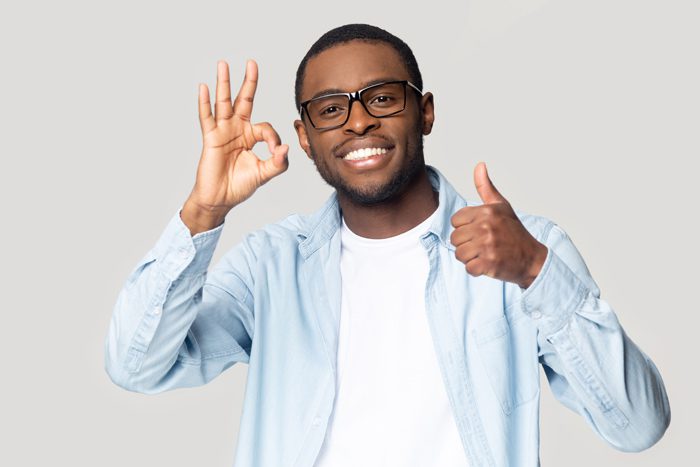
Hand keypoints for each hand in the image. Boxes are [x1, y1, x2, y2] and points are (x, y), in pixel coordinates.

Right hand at [182, 60, 288, 233]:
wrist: (220, 200)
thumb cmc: (240, 186)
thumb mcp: (264, 174)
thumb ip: (278, 163)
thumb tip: (285, 148)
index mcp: (251, 136)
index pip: (265, 127)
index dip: (273, 138)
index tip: (275, 152)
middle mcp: (237, 129)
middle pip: (244, 100)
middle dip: (248, 82)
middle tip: (252, 62)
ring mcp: (222, 132)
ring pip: (224, 103)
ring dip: (224, 83)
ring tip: (223, 64)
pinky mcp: (210, 138)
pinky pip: (207, 117)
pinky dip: (204, 103)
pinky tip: (203, 87)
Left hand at [450, 162, 547, 288]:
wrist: (532, 258)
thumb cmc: (514, 232)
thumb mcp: (501, 206)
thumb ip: (486, 187)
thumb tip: (479, 165)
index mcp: (487, 212)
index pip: (455, 221)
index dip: (464, 228)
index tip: (478, 231)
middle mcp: (486, 227)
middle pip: (455, 238)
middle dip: (466, 244)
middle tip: (482, 245)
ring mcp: (487, 246)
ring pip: (459, 253)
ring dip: (469, 257)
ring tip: (484, 254)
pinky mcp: (489, 263)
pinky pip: (468, 268)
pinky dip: (475, 270)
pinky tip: (487, 264)